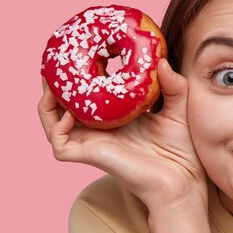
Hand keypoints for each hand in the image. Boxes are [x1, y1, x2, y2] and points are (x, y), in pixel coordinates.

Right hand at [38, 59, 206, 208]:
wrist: (184, 181)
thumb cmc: (182, 150)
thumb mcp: (179, 109)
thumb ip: (173, 85)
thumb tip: (161, 61)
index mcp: (116, 117)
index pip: (90, 94)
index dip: (81, 75)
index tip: (81, 51)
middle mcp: (100, 129)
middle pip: (64, 105)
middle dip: (56, 84)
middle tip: (57, 62)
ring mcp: (93, 143)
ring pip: (54, 123)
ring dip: (48, 102)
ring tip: (53, 82)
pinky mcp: (91, 157)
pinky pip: (60, 144)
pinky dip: (56, 126)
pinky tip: (69, 113)